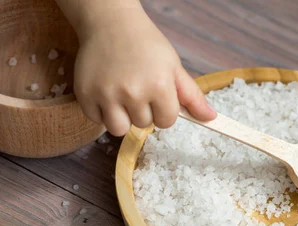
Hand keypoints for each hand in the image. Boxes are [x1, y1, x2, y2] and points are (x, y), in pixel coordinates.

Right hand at [74, 8, 215, 135]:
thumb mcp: (173, 67)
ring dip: (122, 117)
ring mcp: (106, 94)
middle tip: (138, 87)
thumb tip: (211, 118)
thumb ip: (192, 96)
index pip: (167, 122)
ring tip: (122, 95)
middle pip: (143, 125)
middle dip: (143, 111)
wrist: (110, 23)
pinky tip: (106, 91)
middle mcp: (133, 92)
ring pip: (119, 129)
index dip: (164, 110)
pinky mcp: (85, 94)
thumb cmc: (146, 46)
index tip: (158, 95)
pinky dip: (101, 111)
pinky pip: (96, 120)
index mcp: (159, 86)